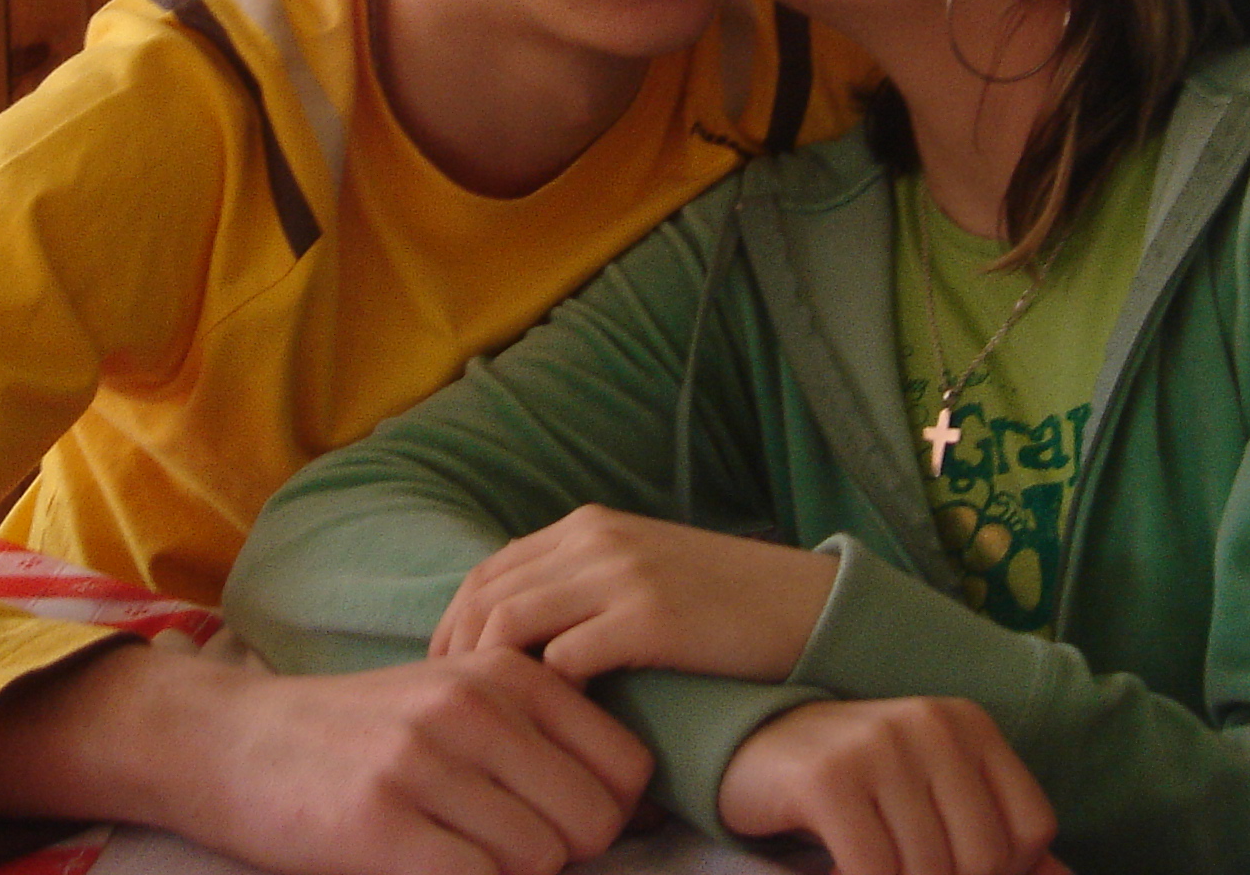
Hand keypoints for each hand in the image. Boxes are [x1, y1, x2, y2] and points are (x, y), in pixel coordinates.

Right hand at [0, 640, 650, 874]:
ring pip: (538, 859)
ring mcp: (424, 763)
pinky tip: (425, 864)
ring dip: (509, 873)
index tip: (564, 823)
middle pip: (591, 822)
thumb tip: (626, 804)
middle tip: (507, 847)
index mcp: (505, 672)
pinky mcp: (379, 823)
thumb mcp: (458, 697)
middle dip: (565, 853)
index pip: (626, 766)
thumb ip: (537, 731)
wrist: (241, 743)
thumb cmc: (365, 731)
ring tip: (458, 850)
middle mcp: (472, 707)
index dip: (609, 813)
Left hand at [432, 504, 839, 685]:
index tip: (445, 676)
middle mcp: (595, 539)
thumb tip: (514, 621)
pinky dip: (548, 693)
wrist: (804, 606)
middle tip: (453, 709)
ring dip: (491, 676)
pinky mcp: (650, 617)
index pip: (487, 570)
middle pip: (485, 595)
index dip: (454, 624)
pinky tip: (554, 724)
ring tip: (494, 722)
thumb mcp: (640, 567)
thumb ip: (580, 580)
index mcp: (587, 525)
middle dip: (455, 654)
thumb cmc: (720, 601)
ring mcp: (621, 575)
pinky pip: (566, 657)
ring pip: (511, 622)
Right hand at [718, 697, 1063, 874]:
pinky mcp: (828, 779)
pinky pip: (873, 872)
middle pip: (982, 858)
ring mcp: (877, 745)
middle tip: (903, 871)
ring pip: (926, 872)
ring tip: (872, 868)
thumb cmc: (862, 786)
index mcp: (969, 724)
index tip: (953, 869)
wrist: (759, 752)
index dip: (1002, 873)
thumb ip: (998, 839)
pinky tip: (839, 873)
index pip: (1030, 831)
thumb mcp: (937, 797)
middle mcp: (929, 722)